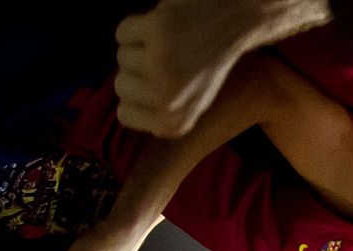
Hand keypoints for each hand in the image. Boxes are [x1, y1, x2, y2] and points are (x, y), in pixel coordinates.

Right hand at [115, 0, 246, 136]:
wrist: (232, 26)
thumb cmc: (206, 66)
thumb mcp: (189, 105)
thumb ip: (156, 114)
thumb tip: (125, 111)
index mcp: (175, 123)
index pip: (124, 115)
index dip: (136, 95)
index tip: (158, 84)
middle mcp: (168, 100)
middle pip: (119, 85)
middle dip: (136, 70)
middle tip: (169, 62)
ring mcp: (161, 65)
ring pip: (120, 57)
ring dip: (140, 47)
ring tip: (171, 45)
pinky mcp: (157, 32)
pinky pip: (122, 32)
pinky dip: (138, 26)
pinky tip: (165, 28)